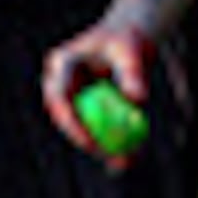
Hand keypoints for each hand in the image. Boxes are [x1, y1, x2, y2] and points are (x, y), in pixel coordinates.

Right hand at [40, 15, 161, 162]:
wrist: (130, 36)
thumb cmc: (129, 38)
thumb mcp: (132, 52)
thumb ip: (132, 74)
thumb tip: (138, 101)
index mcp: (63, 63)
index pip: (60, 97)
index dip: (71, 123)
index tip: (90, 141)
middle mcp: (60, 82)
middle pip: (67, 118)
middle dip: (87, 140)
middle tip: (108, 155)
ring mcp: (71, 96)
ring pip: (83, 127)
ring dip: (103, 146)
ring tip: (126, 160)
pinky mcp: (86, 107)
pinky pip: (97, 127)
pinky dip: (113, 140)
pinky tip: (130, 157)